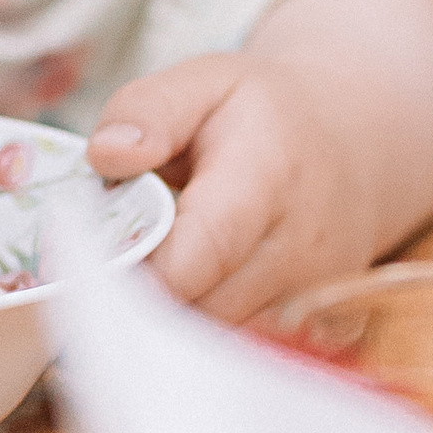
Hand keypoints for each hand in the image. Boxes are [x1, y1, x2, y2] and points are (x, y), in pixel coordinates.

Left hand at [86, 0, 432, 323]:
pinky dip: (192, 340)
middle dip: (133, 305)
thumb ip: (149, 109)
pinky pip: (236, 350)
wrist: (354, 146)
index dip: (135, 271)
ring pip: (215, 340)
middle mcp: (300, 248)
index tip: (77, 269)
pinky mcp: (312, 329)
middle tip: (81, 284)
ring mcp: (311, 296)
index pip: (201, 249)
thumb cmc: (263, 113)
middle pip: (202, 309)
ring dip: (160, 327)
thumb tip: (107, 154)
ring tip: (120, 292)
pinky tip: (162, 313)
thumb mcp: (203, 82)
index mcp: (268, 176)